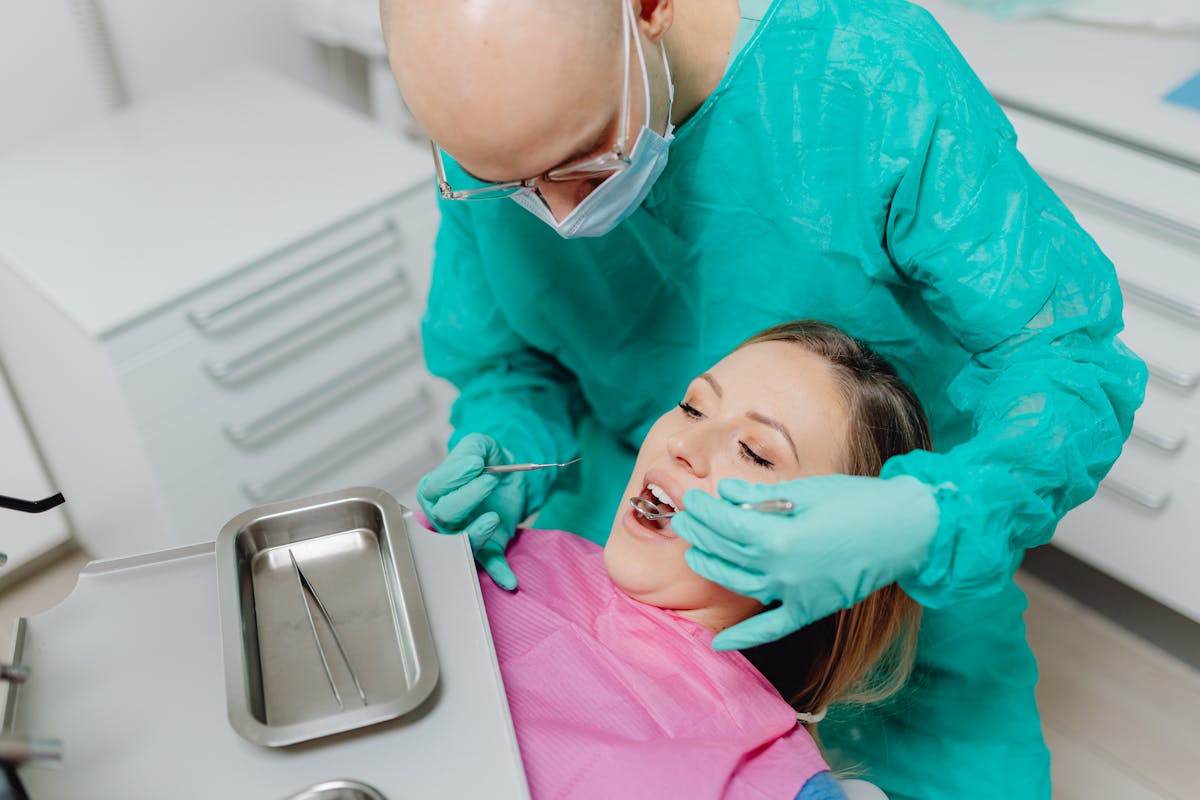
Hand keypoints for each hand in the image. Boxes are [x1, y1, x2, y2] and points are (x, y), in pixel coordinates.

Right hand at [417, 433, 529, 589]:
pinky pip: (488, 563)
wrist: (510, 475)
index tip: (477, 464)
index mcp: (435, 489)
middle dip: (468, 498)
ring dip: (476, 534)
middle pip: (445, 516)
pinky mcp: (488, 546)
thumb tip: (471, 464)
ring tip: (494, 518)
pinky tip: (509, 581)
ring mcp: (464, 533)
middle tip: (491, 481)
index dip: (455, 478)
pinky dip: (498, 573)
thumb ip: (471, 449)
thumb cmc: (487, 461)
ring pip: (461, 541)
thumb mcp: (479, 444)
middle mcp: (444, 516)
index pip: (434, 490)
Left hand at [673, 474, 938, 649]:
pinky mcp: (811, 609)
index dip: (704, 511)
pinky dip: (744, 638)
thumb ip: (760, 498)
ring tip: (695, 553)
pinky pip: (771, 629)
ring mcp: (796, 595)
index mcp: (780, 538)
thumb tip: (725, 494)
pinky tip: (718, 645)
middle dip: (700, 534)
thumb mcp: (807, 491)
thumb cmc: (859, 502)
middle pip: (727, 553)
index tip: (691, 499)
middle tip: (684, 519)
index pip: (726, 524)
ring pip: (739, 585)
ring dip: (712, 569)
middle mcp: (782, 572)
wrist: (907, 530)